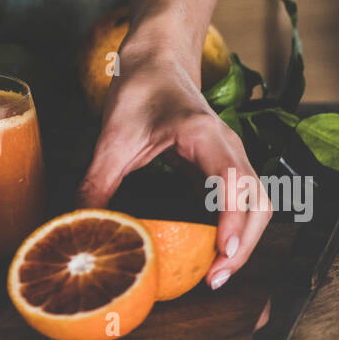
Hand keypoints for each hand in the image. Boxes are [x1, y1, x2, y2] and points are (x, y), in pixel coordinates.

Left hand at [79, 29, 271, 288]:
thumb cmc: (140, 89)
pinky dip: (236, 230)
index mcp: (205, 135)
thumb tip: (81, 227)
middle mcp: (228, 147)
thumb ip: (97, 182)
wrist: (157, 60)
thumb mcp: (113, 136)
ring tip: (216, 275)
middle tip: (215, 280)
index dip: (233, 219)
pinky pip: (242, 203)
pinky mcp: (224, 167)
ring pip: (256, 205)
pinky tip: (212, 254)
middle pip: (257, 202)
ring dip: (244, 241)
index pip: (233, 181)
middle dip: (244, 244)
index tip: (223, 250)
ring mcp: (231, 157)